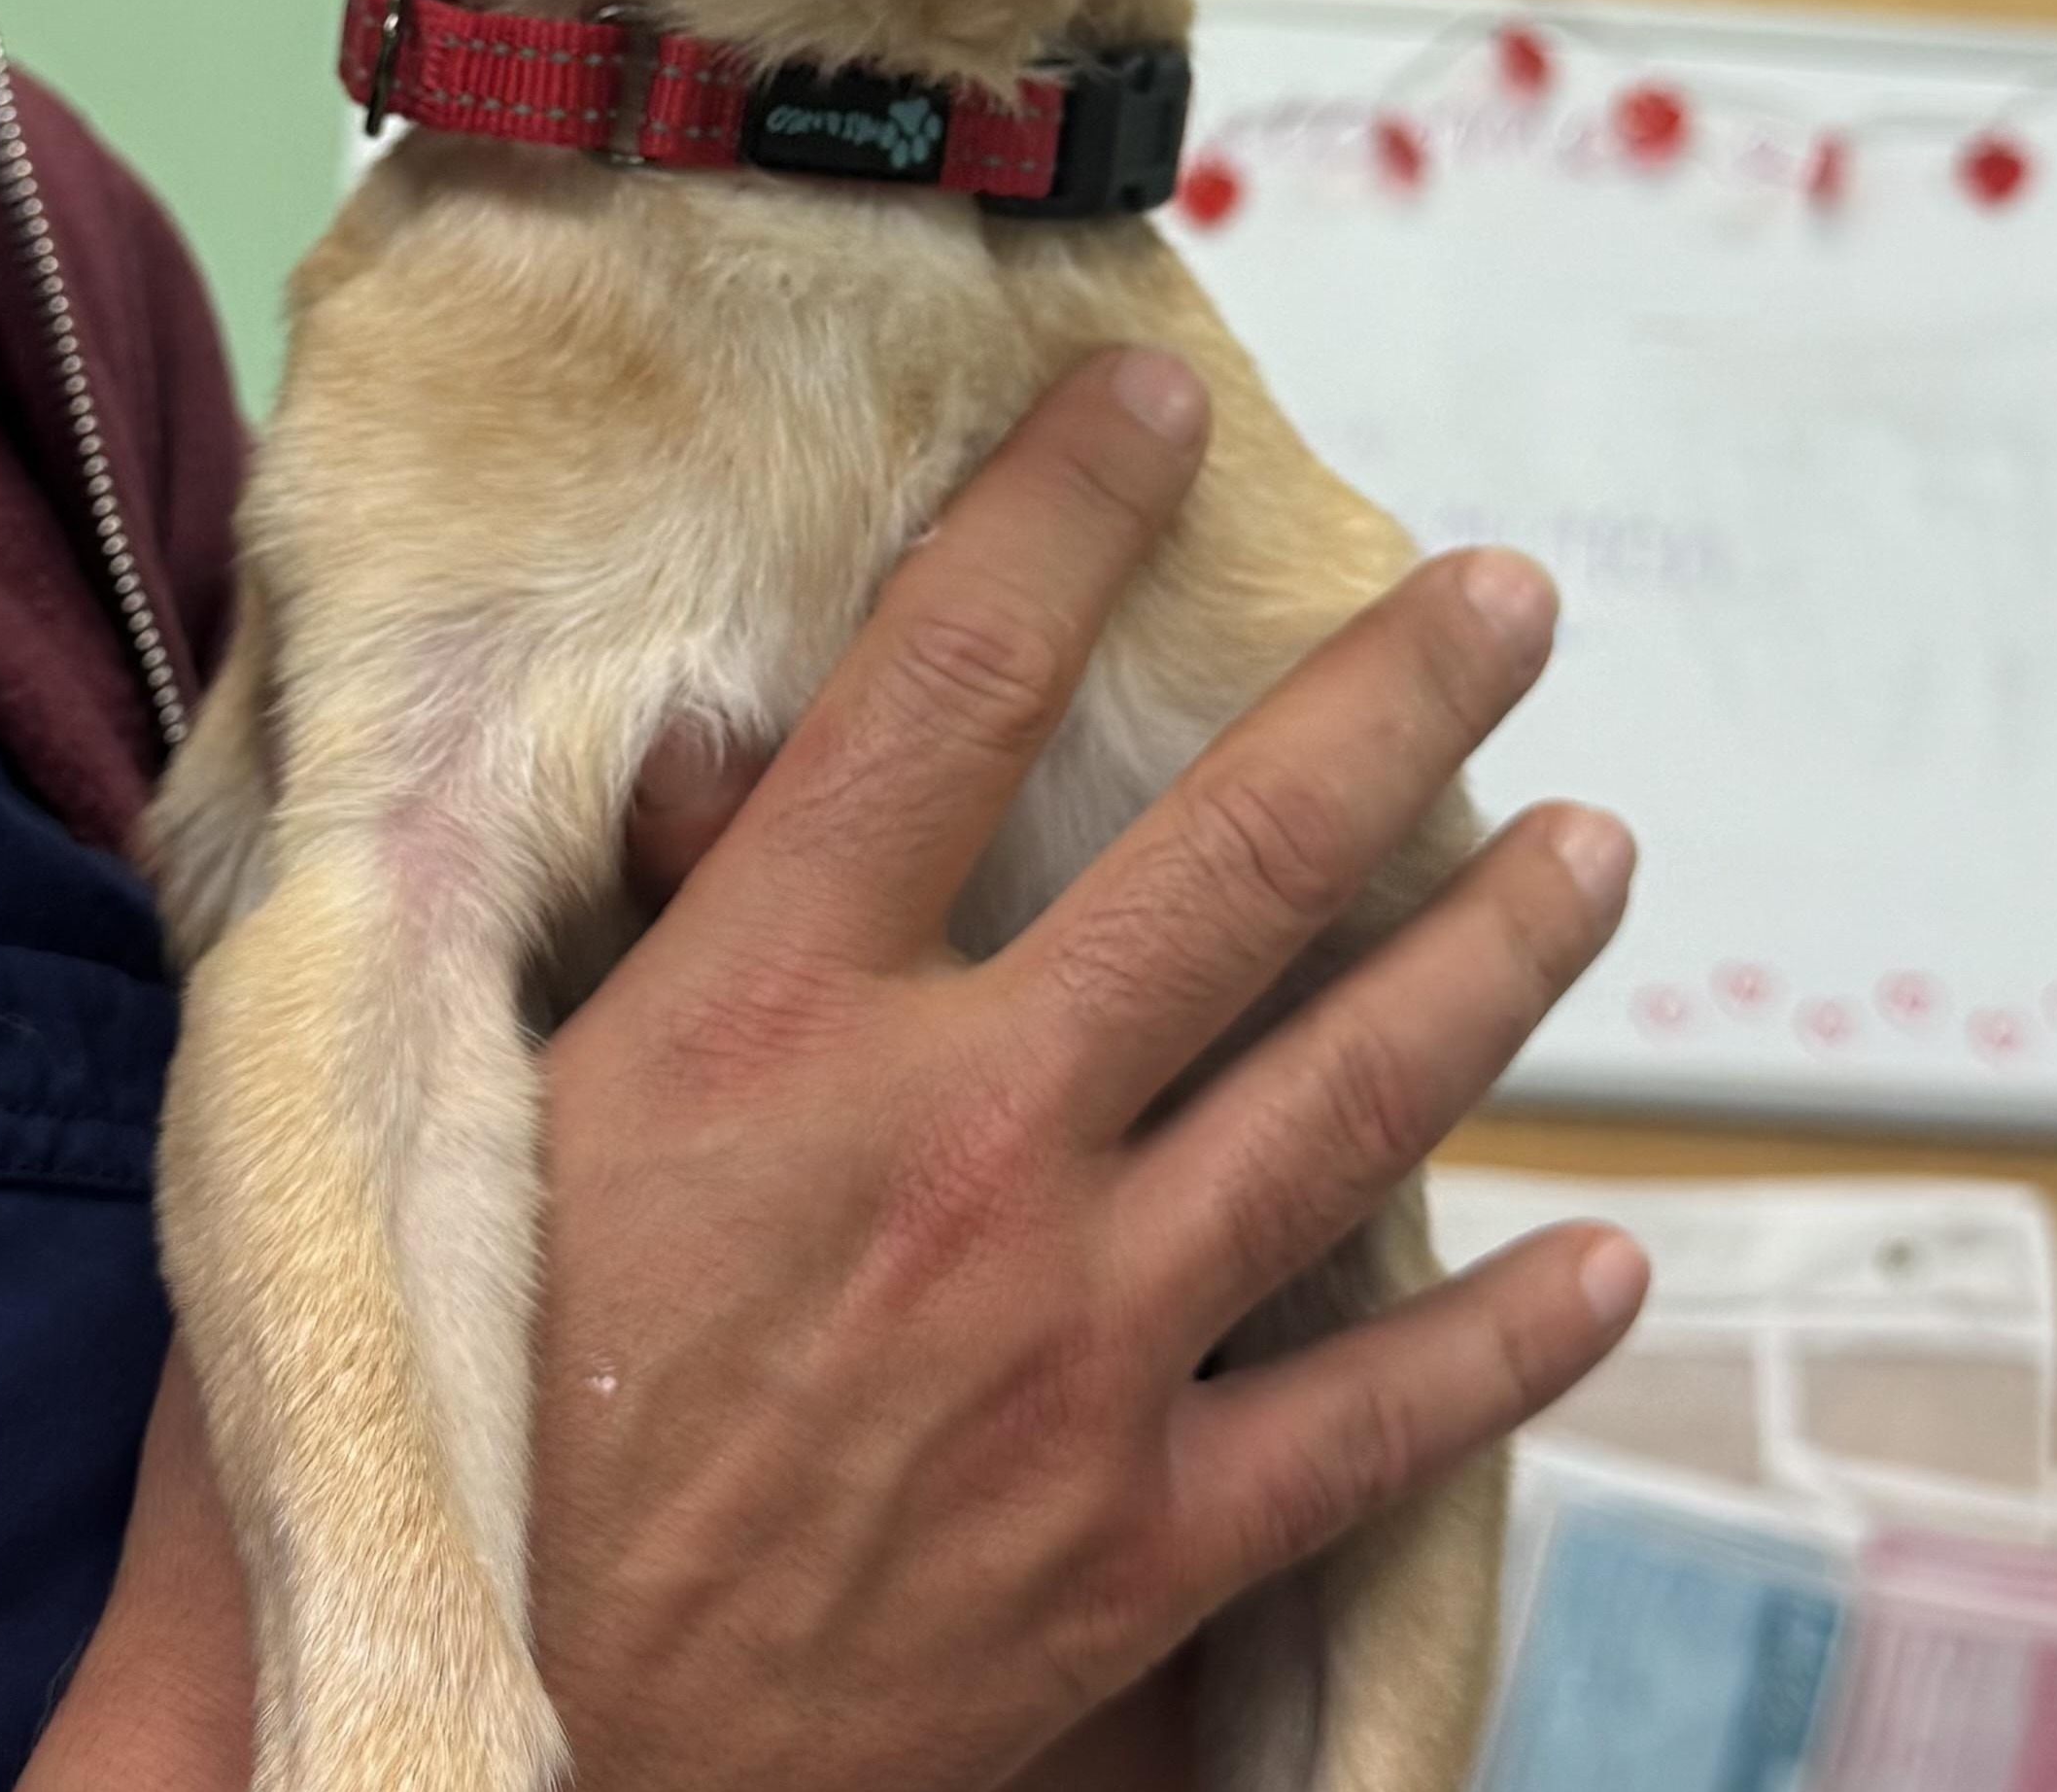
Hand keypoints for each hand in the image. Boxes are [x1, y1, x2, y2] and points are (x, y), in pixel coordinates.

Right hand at [25, 350, 1641, 1788]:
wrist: (468, 1781)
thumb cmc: (451, 1429)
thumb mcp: (477, 1129)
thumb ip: (630, 934)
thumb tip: (723, 747)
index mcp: (766, 1021)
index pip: (939, 693)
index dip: (1058, 519)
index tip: (1157, 404)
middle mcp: (953, 1146)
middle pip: (1224, 870)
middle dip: (1387, 712)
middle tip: (1509, 600)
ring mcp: (1072, 1349)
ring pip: (1343, 1103)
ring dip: (1488, 963)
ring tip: (1595, 850)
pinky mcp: (1135, 1548)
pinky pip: (1368, 1427)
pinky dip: (1498, 1344)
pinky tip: (1604, 1265)